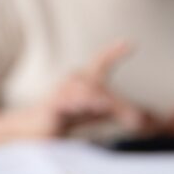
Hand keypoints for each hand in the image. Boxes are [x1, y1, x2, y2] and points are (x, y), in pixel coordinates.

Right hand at [0, 41, 159, 141]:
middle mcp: (73, 82)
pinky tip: (96, 105)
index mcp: (83, 81)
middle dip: (120, 106)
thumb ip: (115, 112)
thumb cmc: (64, 117)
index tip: (130, 43)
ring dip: (108, 106)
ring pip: (89, 94)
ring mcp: (62, 93)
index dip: (113, 52)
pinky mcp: (53, 107)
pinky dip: (84, 104)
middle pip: (101, 88)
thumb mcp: (94, 113)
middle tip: (139, 121)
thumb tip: (143, 118)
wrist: (31, 130)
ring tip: (124, 116)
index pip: (100, 63)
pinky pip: (70, 103)